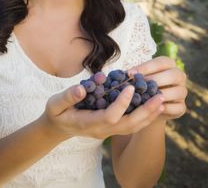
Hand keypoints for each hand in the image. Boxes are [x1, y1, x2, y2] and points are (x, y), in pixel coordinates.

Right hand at [43, 82, 164, 139]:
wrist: (58, 127)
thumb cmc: (57, 113)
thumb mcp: (56, 103)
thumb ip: (68, 96)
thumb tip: (82, 88)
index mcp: (89, 123)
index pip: (110, 116)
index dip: (121, 103)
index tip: (130, 86)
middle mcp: (102, 130)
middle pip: (129, 125)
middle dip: (145, 111)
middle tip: (160, 96)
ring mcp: (108, 131)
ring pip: (133, 127)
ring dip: (149, 114)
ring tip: (161, 99)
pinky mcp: (112, 128)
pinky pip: (132, 125)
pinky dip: (144, 116)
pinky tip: (152, 105)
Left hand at [131, 56, 187, 119]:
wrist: (148, 106)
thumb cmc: (141, 86)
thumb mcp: (139, 78)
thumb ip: (136, 74)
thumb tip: (127, 74)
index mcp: (169, 64)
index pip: (161, 62)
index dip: (146, 67)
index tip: (131, 74)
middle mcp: (179, 76)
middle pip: (173, 75)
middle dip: (155, 80)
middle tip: (140, 86)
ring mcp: (182, 91)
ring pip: (177, 92)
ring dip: (161, 95)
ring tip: (146, 98)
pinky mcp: (182, 107)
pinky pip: (177, 107)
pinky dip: (166, 108)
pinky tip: (154, 109)